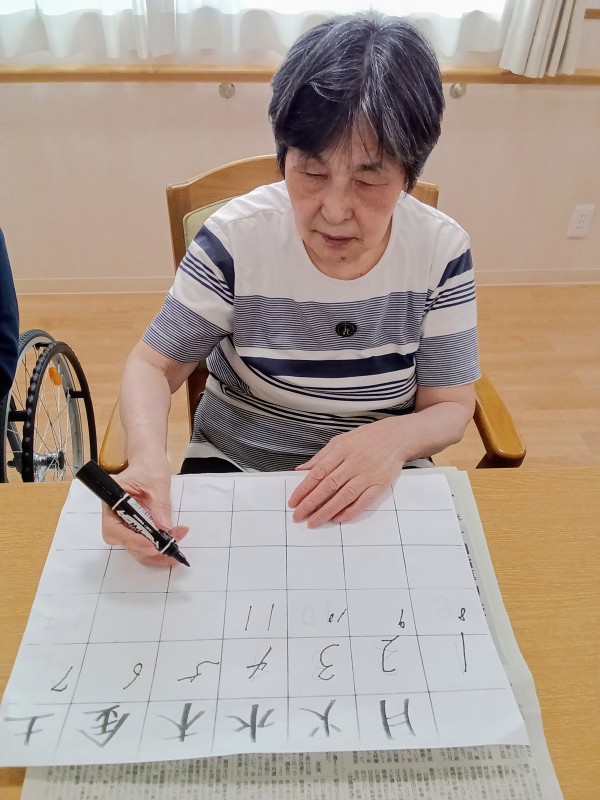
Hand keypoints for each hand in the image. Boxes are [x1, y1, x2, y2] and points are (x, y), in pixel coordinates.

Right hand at [101, 455, 187, 566]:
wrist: (150, 460)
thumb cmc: (148, 466)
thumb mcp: (157, 483)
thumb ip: (160, 505)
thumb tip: (164, 527)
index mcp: (112, 501)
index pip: (114, 529)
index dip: (132, 540)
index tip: (151, 545)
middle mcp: (115, 515)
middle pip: (125, 542)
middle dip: (147, 550)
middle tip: (169, 551)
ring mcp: (125, 522)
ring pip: (135, 546)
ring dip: (154, 552)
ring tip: (174, 550)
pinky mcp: (137, 526)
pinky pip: (144, 541)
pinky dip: (157, 545)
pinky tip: (172, 541)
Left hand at [288, 418, 405, 526]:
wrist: (396, 437)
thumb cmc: (366, 438)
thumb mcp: (340, 440)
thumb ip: (321, 456)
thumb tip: (301, 470)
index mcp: (341, 450)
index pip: (318, 472)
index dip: (304, 488)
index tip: (293, 501)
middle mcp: (353, 463)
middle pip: (329, 486)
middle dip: (311, 503)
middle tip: (298, 515)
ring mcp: (368, 475)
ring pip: (344, 496)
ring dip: (327, 511)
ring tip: (313, 521)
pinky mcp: (380, 484)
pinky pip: (364, 501)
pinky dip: (350, 511)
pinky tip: (337, 519)